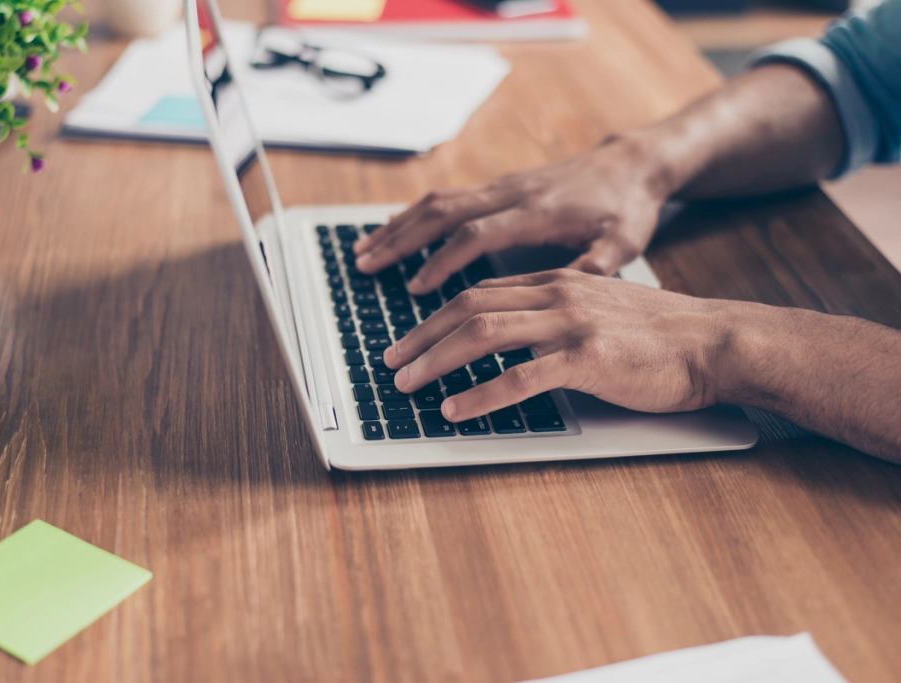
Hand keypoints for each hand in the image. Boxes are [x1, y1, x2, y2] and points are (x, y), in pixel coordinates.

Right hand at [353, 136, 669, 294]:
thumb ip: (596, 267)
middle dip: (400, 240)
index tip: (416, 290)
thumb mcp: (624, 242)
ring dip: (397, 226)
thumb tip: (568, 292)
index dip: (443, 261)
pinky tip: (393, 230)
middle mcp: (510, 193)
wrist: (631, 164)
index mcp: (536, 211)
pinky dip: (413, 215)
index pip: (476, 234)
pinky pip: (446, 198)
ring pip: (436, 202)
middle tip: (364, 265)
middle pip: (442, 212)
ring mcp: (501, 187)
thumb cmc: (628, 208)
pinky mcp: (499, 187)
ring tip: (363, 252)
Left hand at [383, 269, 738, 422]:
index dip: (434, 317)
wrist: (715, 341)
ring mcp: (571, 324)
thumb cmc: (659, 334)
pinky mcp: (588, 359)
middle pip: (468, 308)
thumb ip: (555, 314)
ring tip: (409, 386)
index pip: (478, 293)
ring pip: (484, 335)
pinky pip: (520, 378)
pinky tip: (456, 409)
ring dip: (437, 362)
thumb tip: (512, 339)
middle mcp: (557, 294)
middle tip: (392, 364)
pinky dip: (480, 395)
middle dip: (421, 337)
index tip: (408, 340)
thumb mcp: (599, 307)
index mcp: (556, 281)